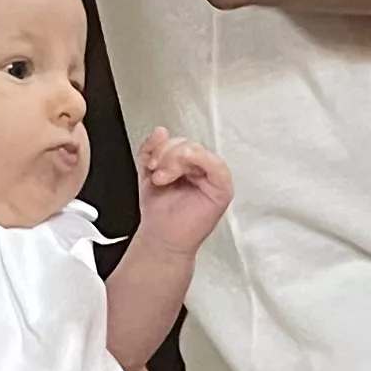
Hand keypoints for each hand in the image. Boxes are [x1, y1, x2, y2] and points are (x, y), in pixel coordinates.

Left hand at [131, 131, 232, 264]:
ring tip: (162, 178)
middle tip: (156, 171)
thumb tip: (160, 131)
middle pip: (189, 144)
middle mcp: (202, 168)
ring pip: (199, 151)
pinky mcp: (222, 189)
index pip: (181, 141)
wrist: (160, 239)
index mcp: (188, 164)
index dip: (163, 146)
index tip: (150, 161)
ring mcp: (213, 177)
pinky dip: (199, 160)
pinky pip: (217, 166)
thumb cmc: (159, 211)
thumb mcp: (148, 173)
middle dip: (167, 154)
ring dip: (175, 160)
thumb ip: (151, 150)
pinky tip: (181, 169)